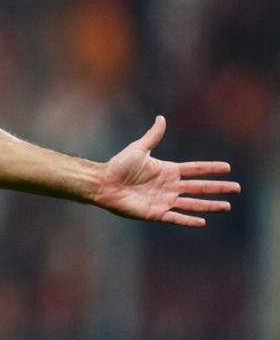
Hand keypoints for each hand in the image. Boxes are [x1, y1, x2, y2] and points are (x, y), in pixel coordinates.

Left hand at [93, 116, 239, 226]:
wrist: (103, 183)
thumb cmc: (119, 165)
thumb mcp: (139, 148)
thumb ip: (153, 136)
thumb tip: (161, 118)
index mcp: (168, 170)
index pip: (195, 169)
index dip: (211, 169)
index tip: (228, 168)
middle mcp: (169, 186)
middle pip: (199, 187)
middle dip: (218, 188)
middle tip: (236, 188)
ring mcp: (164, 200)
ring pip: (192, 203)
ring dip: (209, 205)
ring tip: (226, 206)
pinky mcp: (155, 213)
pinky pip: (176, 217)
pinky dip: (188, 220)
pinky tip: (202, 221)